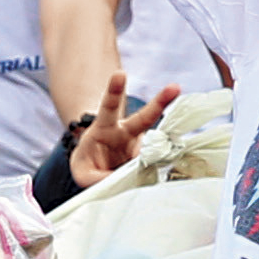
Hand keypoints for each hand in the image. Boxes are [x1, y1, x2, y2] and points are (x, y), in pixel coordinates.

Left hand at [67, 72, 183, 187]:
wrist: (101, 170)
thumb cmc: (89, 165)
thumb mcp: (83, 173)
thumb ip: (96, 178)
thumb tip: (119, 183)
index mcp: (105, 128)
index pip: (109, 106)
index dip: (115, 90)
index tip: (120, 74)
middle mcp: (127, 133)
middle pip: (144, 117)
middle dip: (160, 102)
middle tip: (175, 88)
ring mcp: (141, 147)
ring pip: (157, 144)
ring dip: (168, 145)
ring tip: (166, 157)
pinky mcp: (150, 161)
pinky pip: (155, 168)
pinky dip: (154, 176)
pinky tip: (150, 185)